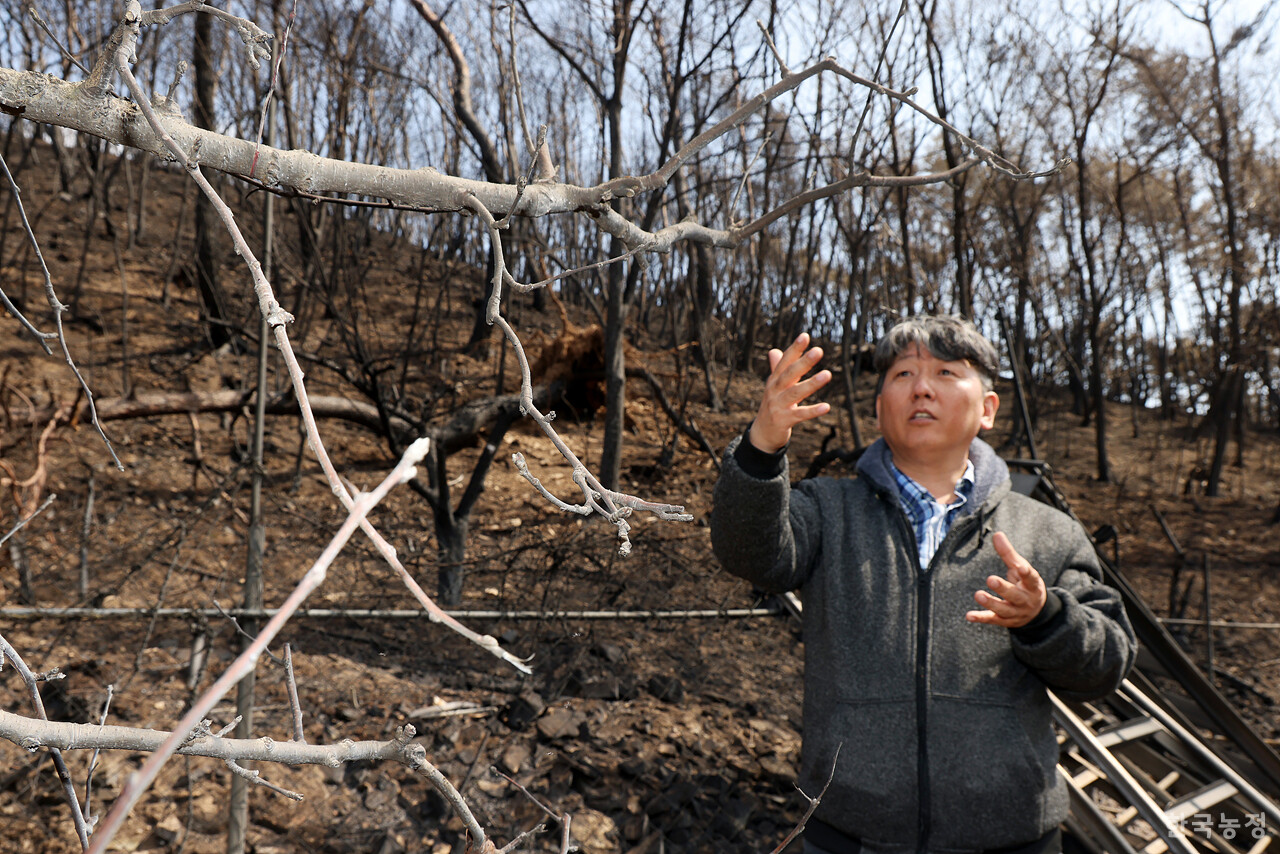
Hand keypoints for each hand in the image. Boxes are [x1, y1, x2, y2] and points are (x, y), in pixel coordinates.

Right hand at [748, 333, 831, 452]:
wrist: (762, 434)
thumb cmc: (772, 406)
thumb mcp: (773, 387)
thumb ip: (776, 369)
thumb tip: (774, 350)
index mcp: (774, 380)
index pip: (785, 362)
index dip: (794, 349)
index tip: (805, 336)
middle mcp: (774, 391)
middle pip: (789, 374)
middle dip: (804, 362)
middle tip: (819, 351)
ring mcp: (778, 406)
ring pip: (795, 393)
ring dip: (811, 384)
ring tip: (827, 374)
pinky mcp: (784, 421)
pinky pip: (800, 415)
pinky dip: (813, 411)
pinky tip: (827, 406)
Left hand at [966, 532, 1046, 627]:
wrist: (1036, 611)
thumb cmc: (1025, 584)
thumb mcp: (1021, 568)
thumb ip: (1008, 553)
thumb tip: (997, 534)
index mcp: (1032, 585)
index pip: (1030, 578)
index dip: (1025, 573)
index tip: (1019, 567)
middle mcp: (1025, 600)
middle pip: (1015, 595)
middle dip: (1004, 588)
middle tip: (991, 579)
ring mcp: (1015, 612)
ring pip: (1003, 609)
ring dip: (991, 603)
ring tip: (978, 594)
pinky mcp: (1004, 621)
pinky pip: (992, 619)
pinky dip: (981, 618)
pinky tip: (969, 616)